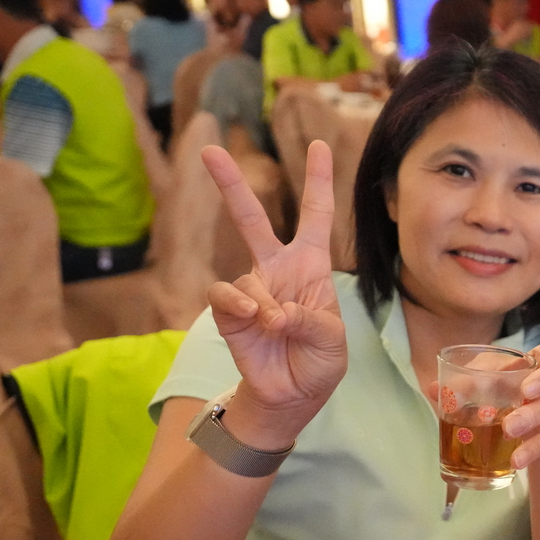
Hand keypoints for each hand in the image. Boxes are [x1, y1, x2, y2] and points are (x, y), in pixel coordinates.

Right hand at [203, 141, 347, 447]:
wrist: (292, 395)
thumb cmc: (318, 362)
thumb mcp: (330, 340)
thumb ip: (308, 321)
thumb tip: (273, 313)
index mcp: (312, 266)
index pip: (316, 215)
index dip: (319, 181)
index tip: (320, 145)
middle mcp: (277, 269)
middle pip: (252, 219)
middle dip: (231, 184)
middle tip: (209, 149)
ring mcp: (250, 288)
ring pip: (246, 278)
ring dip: (263, 305)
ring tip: (278, 327)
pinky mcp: (227, 311)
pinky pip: (225, 297)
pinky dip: (241, 309)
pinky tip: (255, 322)